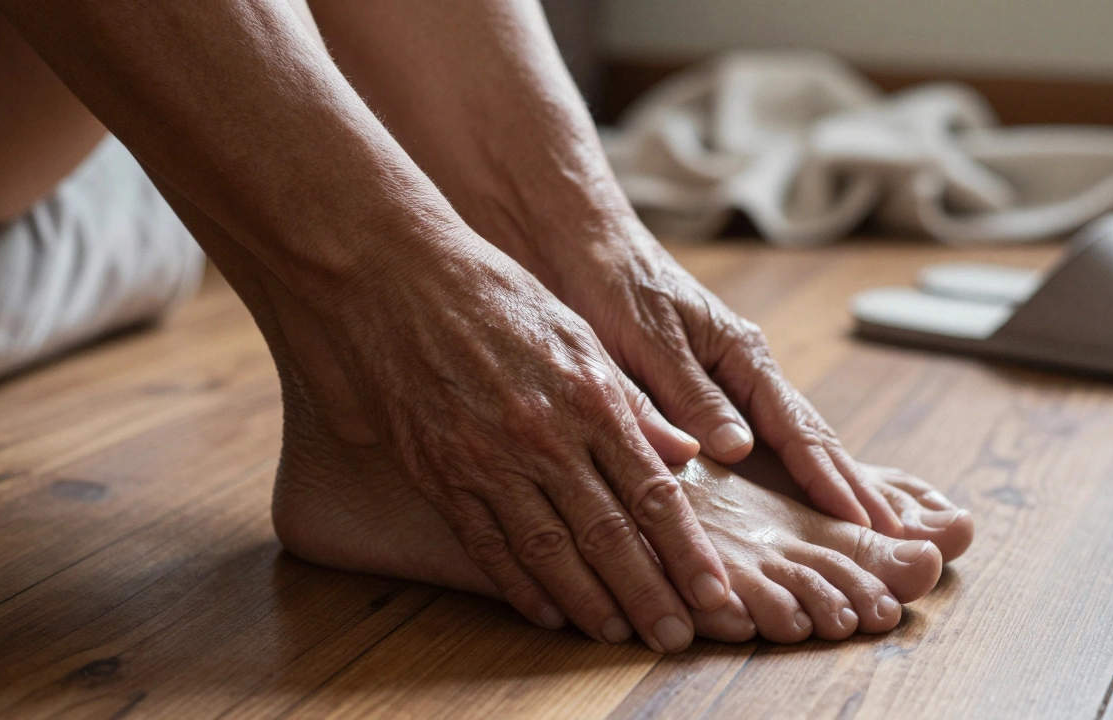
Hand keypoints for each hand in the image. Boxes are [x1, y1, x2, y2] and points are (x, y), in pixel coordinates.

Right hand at [311, 225, 729, 651]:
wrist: (397, 279)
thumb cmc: (497, 297)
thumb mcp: (578, 335)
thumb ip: (632, 402)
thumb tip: (687, 453)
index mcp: (589, 396)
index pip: (652, 493)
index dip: (687, 551)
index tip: (715, 592)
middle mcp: (544, 436)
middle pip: (608, 535)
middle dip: (649, 593)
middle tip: (678, 635)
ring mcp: (488, 459)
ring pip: (549, 552)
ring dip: (590, 602)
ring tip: (619, 634)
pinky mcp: (441, 473)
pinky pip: (487, 543)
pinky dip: (520, 586)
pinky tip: (549, 612)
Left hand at [542, 223, 902, 534]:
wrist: (587, 249)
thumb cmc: (615, 287)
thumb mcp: (650, 341)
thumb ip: (690, 394)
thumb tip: (739, 448)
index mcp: (741, 355)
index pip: (798, 428)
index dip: (831, 480)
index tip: (865, 523)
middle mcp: (746, 371)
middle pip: (811, 438)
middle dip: (853, 488)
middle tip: (897, 540)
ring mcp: (731, 383)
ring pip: (788, 442)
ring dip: (827, 485)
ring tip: (863, 531)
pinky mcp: (705, 393)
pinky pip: (756, 440)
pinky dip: (784, 472)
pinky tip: (796, 503)